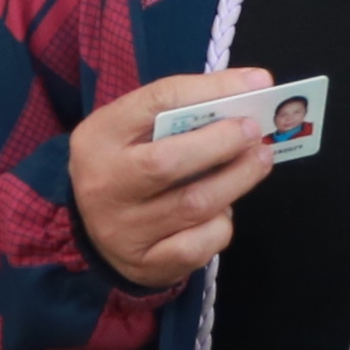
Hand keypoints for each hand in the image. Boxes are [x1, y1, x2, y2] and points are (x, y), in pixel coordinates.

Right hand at [71, 67, 281, 291]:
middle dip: (222, 143)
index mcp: (99, 137)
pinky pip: (197, 245)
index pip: (157, 102)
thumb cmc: (128, 164)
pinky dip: (221, 225)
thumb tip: (252, 87)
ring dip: (237, 180)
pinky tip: (224, 210)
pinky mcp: (146, 265)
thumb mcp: (136, 127)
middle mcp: (105, 185)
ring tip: (259, 160)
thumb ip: (184, 108)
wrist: (90, 229)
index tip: (257, 84)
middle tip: (255, 132)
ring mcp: (123, 230)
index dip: (212, 90)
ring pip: (193, 205)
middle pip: (167, 163)